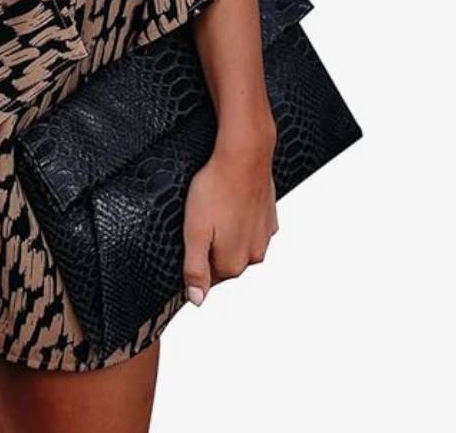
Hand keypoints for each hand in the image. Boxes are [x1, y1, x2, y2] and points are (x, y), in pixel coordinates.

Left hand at [182, 120, 278, 306]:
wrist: (244, 154)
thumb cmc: (216, 188)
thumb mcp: (194, 230)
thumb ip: (195, 268)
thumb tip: (197, 300)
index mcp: (234, 263)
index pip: (208, 279)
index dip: (193, 262)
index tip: (187, 240)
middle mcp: (254, 255)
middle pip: (224, 262)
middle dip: (209, 245)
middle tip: (199, 218)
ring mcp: (264, 236)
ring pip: (238, 243)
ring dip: (225, 232)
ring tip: (214, 207)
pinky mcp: (269, 217)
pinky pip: (250, 226)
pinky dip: (239, 218)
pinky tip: (230, 202)